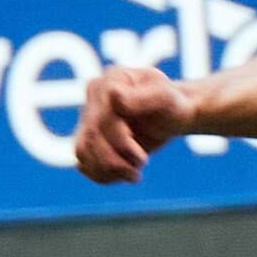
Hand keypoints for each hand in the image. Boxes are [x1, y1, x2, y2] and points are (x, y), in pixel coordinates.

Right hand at [73, 64, 196, 181]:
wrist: (174, 116)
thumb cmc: (173, 104)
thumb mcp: (166, 99)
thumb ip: (143, 97)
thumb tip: (114, 95)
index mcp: (111, 81)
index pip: (103, 117)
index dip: (120, 143)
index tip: (143, 158)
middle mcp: (94, 97)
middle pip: (91, 137)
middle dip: (115, 161)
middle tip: (140, 170)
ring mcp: (88, 117)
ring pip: (83, 151)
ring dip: (108, 170)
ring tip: (133, 175)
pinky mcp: (89, 137)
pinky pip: (84, 162)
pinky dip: (101, 175)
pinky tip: (122, 175)